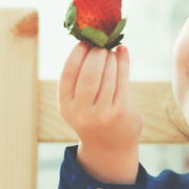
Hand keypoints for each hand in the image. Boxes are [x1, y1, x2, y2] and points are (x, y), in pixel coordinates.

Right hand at [58, 42, 141, 183]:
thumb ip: (78, 78)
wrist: (109, 147)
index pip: (69, 71)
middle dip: (96, 53)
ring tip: (111, 51)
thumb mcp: (77, 102)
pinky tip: (122, 53)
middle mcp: (82, 111)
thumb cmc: (92, 116)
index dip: (77, 53)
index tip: (84, 42)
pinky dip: (123, 62)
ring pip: (108, 74)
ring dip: (110, 57)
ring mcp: (103, 113)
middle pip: (89, 72)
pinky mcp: (121, 111)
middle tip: (101, 45)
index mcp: (66, 106)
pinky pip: (122, 79)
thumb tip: (89, 41)